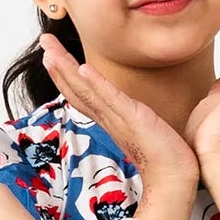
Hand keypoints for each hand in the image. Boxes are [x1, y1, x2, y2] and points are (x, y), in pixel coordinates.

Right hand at [36, 28, 200, 194]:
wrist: (175, 180)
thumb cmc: (165, 158)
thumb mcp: (145, 129)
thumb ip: (135, 118)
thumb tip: (137, 112)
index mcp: (111, 120)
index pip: (81, 95)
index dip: (65, 75)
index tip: (52, 54)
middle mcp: (109, 119)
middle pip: (76, 89)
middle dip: (59, 64)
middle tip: (44, 39)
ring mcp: (119, 120)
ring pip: (86, 92)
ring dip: (67, 70)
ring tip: (51, 51)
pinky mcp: (134, 120)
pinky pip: (111, 100)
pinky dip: (96, 84)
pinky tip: (83, 69)